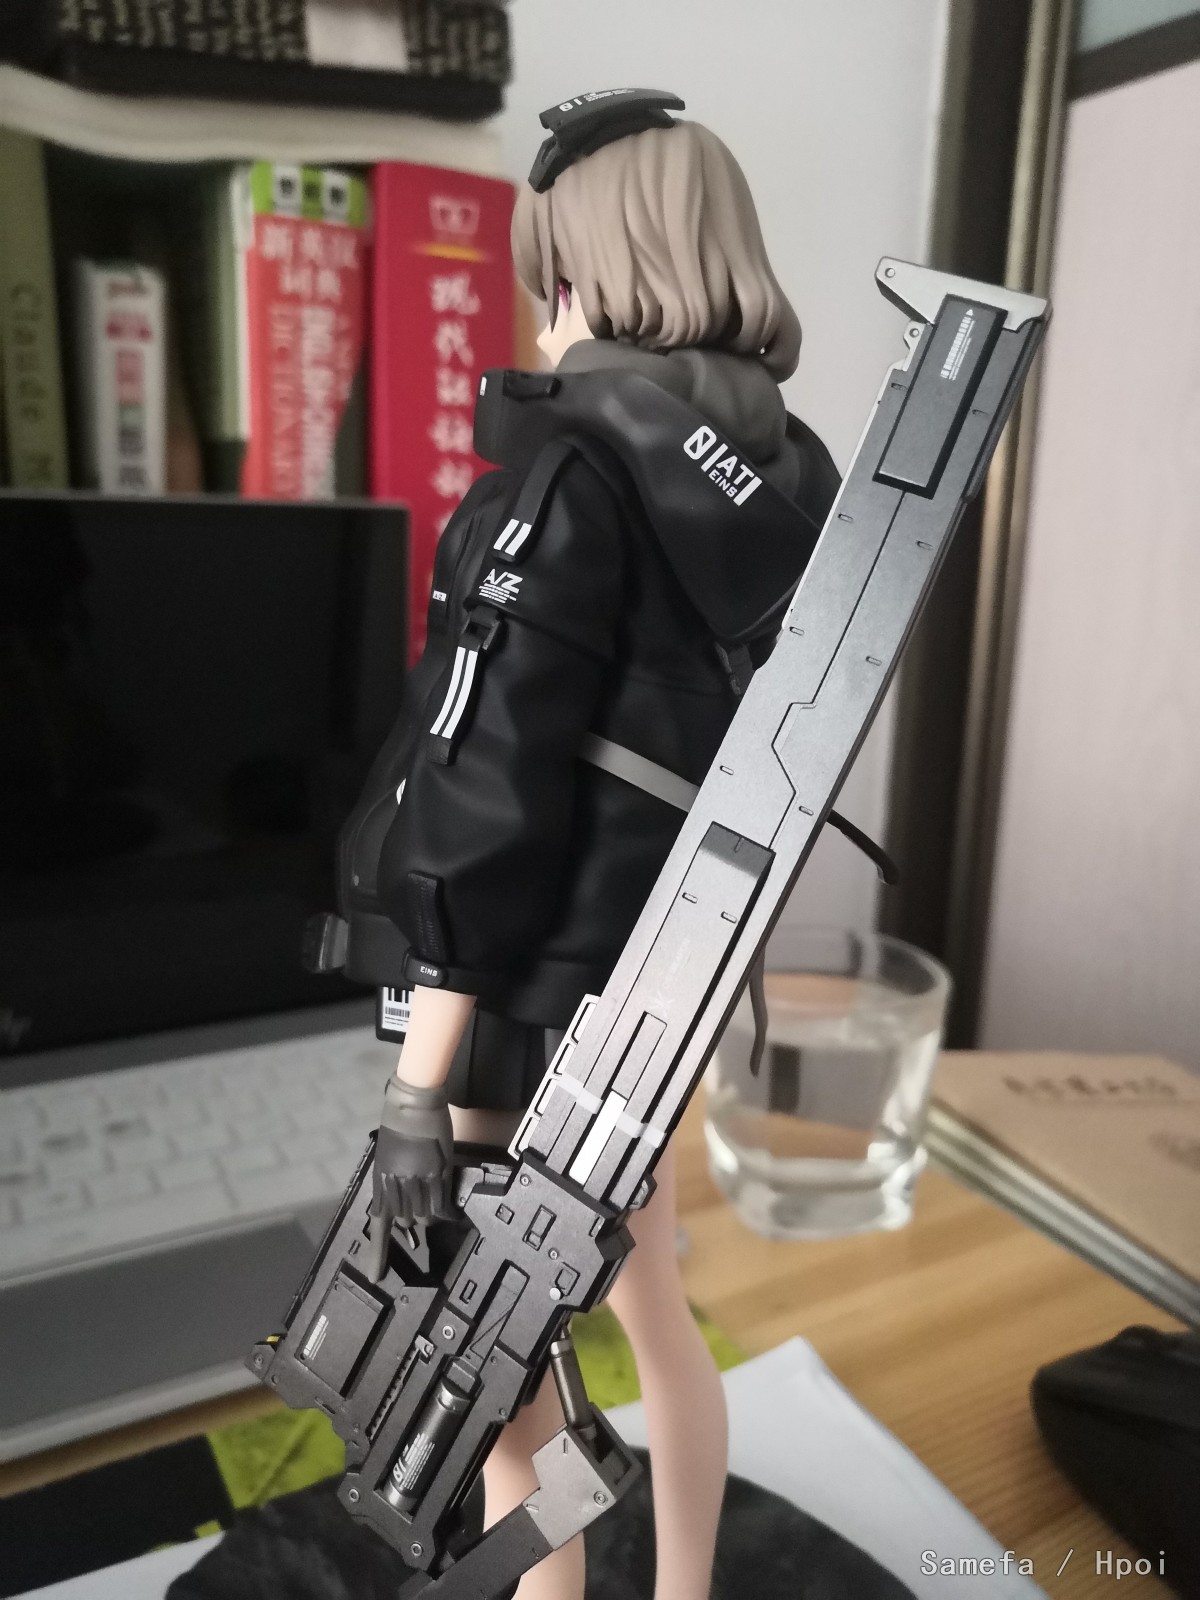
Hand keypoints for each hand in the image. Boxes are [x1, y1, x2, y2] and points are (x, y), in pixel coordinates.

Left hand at [364, 1074, 455, 1281]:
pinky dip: (445, 1212)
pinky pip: (440, 1205)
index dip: (378, 1253)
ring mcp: (417, 1182)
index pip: (379, 1224)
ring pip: (425, 1217)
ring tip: (435, 1208)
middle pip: (406, 1222)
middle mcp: (397, 1187)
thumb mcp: (387, 1158)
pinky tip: (452, 1214)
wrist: (413, 1107)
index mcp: (381, 1183)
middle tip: (421, 1216)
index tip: (377, 1276)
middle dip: (413, 1223)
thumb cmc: (398, 1128)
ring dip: (430, 1216)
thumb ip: (392, 1181)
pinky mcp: (436, 1175)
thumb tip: (399, 1200)